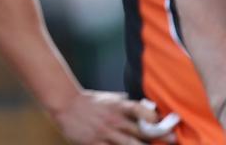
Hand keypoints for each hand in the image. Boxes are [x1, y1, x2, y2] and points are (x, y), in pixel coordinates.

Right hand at [52, 91, 174, 144]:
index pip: (139, 109)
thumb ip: (122, 102)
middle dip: (159, 137)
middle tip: (173, 140)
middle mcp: (114, 119)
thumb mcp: (106, 98)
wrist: (63, 103)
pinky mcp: (94, 143)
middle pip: (141, 131)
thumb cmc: (87, 100)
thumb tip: (139, 103)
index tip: (166, 123)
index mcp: (117, 106)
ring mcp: (105, 132)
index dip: (154, 116)